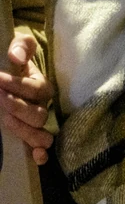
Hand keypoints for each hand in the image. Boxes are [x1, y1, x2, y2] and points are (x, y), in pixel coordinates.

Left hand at [0, 33, 53, 164]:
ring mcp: (34, 124)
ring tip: (3, 117)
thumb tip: (15, 56)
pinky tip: (36, 157)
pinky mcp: (26, 135)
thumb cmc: (11, 61)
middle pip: (38, 114)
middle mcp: (41, 107)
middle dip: (16, 106)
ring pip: (40, 134)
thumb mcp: (17, 48)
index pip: (37, 89)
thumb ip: (21, 47)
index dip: (18, 85)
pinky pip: (41, 148)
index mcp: (40, 87)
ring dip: (22, 128)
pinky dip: (40, 154)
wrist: (4, 75)